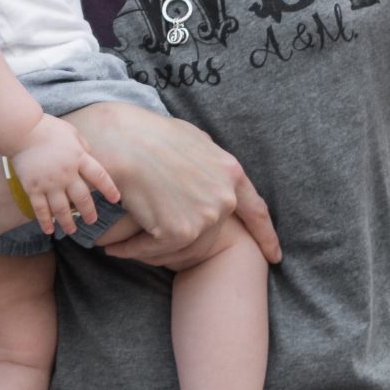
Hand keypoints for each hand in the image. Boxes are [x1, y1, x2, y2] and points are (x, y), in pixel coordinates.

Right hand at [11, 114, 121, 237]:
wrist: (20, 130)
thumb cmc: (47, 128)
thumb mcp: (72, 132)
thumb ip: (83, 147)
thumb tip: (90, 157)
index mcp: (78, 158)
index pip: (99, 176)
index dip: (109, 189)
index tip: (115, 199)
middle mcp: (66, 173)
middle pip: (82, 198)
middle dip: (89, 212)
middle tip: (91, 220)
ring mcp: (49, 182)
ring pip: (62, 209)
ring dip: (68, 222)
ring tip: (72, 230)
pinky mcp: (32, 187)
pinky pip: (40, 209)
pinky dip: (45, 221)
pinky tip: (49, 230)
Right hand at [68, 100, 277, 269]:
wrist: (121, 140)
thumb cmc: (147, 134)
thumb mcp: (192, 140)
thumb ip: (209, 164)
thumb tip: (213, 177)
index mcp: (230, 172)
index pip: (255, 211)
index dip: (265, 235)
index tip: (274, 256)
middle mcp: (224, 197)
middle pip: (206, 231)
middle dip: (179, 233)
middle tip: (148, 230)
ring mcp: (204, 216)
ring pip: (180, 243)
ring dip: (150, 244)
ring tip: (121, 240)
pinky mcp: (180, 231)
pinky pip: (155, 250)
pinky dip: (132, 250)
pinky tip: (114, 247)